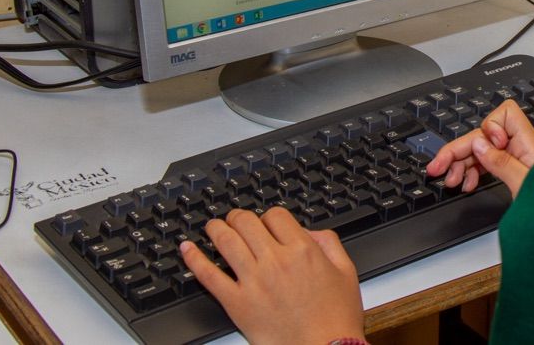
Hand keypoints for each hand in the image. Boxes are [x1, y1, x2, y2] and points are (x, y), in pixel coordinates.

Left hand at [179, 207, 363, 344]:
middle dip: (239, 217)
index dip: (269, 216)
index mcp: (303, 250)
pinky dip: (194, 259)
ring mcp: (254, 281)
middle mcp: (276, 261)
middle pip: (246, 222)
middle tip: (235, 220)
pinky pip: (209, 276)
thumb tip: (311, 232)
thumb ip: (330, 243)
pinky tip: (188, 249)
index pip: (275, 215)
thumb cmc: (336, 317)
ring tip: (212, 227)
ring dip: (216, 229)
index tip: (266, 223)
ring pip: (226, 242)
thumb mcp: (345, 271)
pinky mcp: (237, 303)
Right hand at [426, 99, 533, 197]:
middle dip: (459, 150)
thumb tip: (479, 143)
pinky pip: (489, 163)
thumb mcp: (526, 187)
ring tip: (451, 181)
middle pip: (484, 136)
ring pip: (483, 150)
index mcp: (529, 144)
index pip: (505, 114)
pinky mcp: (516, 171)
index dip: (489, 127)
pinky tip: (467, 185)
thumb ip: (502, 163)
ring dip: (463, 163)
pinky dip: (474, 172)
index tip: (483, 147)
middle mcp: (523, 148)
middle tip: (437, 167)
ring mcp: (519, 159)